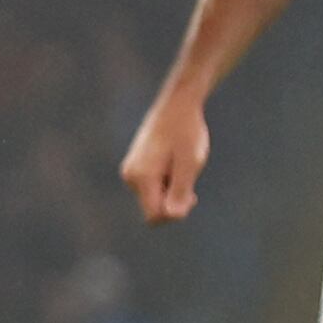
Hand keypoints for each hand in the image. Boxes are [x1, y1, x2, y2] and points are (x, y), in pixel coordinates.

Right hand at [119, 91, 207, 223]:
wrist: (177, 106)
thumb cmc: (186, 132)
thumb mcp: (190, 162)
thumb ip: (180, 190)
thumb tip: (173, 216)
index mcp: (142, 177)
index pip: (155, 216)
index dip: (175, 213)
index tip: (192, 194)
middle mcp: (130, 177)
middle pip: (153, 209)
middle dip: (173, 200)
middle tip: (188, 175)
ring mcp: (130, 172)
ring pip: (154, 199)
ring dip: (171, 189)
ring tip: (180, 165)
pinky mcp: (135, 168)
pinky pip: (152, 188)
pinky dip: (166, 182)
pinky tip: (174, 162)